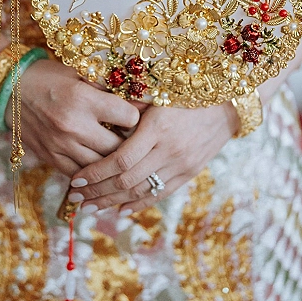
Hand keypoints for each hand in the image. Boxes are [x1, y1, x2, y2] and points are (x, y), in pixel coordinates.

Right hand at [19, 59, 140, 177]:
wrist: (8, 89)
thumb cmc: (49, 77)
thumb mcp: (80, 73)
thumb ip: (109, 88)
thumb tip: (142, 101)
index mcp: (84, 99)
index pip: (129, 118)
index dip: (137, 116)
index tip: (136, 114)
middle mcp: (74, 125)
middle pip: (118, 148)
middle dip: (130, 145)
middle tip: (134, 140)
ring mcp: (60, 145)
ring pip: (100, 166)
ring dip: (111, 162)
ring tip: (118, 153)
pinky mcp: (50, 157)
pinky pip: (78, 174)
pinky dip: (90, 172)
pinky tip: (97, 165)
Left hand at [68, 101, 238, 212]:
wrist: (227, 102)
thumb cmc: (185, 90)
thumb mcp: (156, 91)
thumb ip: (126, 103)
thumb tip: (92, 105)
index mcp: (158, 127)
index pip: (121, 159)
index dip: (96, 172)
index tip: (76, 178)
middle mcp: (170, 149)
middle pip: (127, 180)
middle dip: (97, 192)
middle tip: (74, 198)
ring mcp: (182, 164)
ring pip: (141, 191)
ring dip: (113, 202)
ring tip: (90, 208)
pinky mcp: (190, 172)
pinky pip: (161, 194)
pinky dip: (139, 204)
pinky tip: (120, 210)